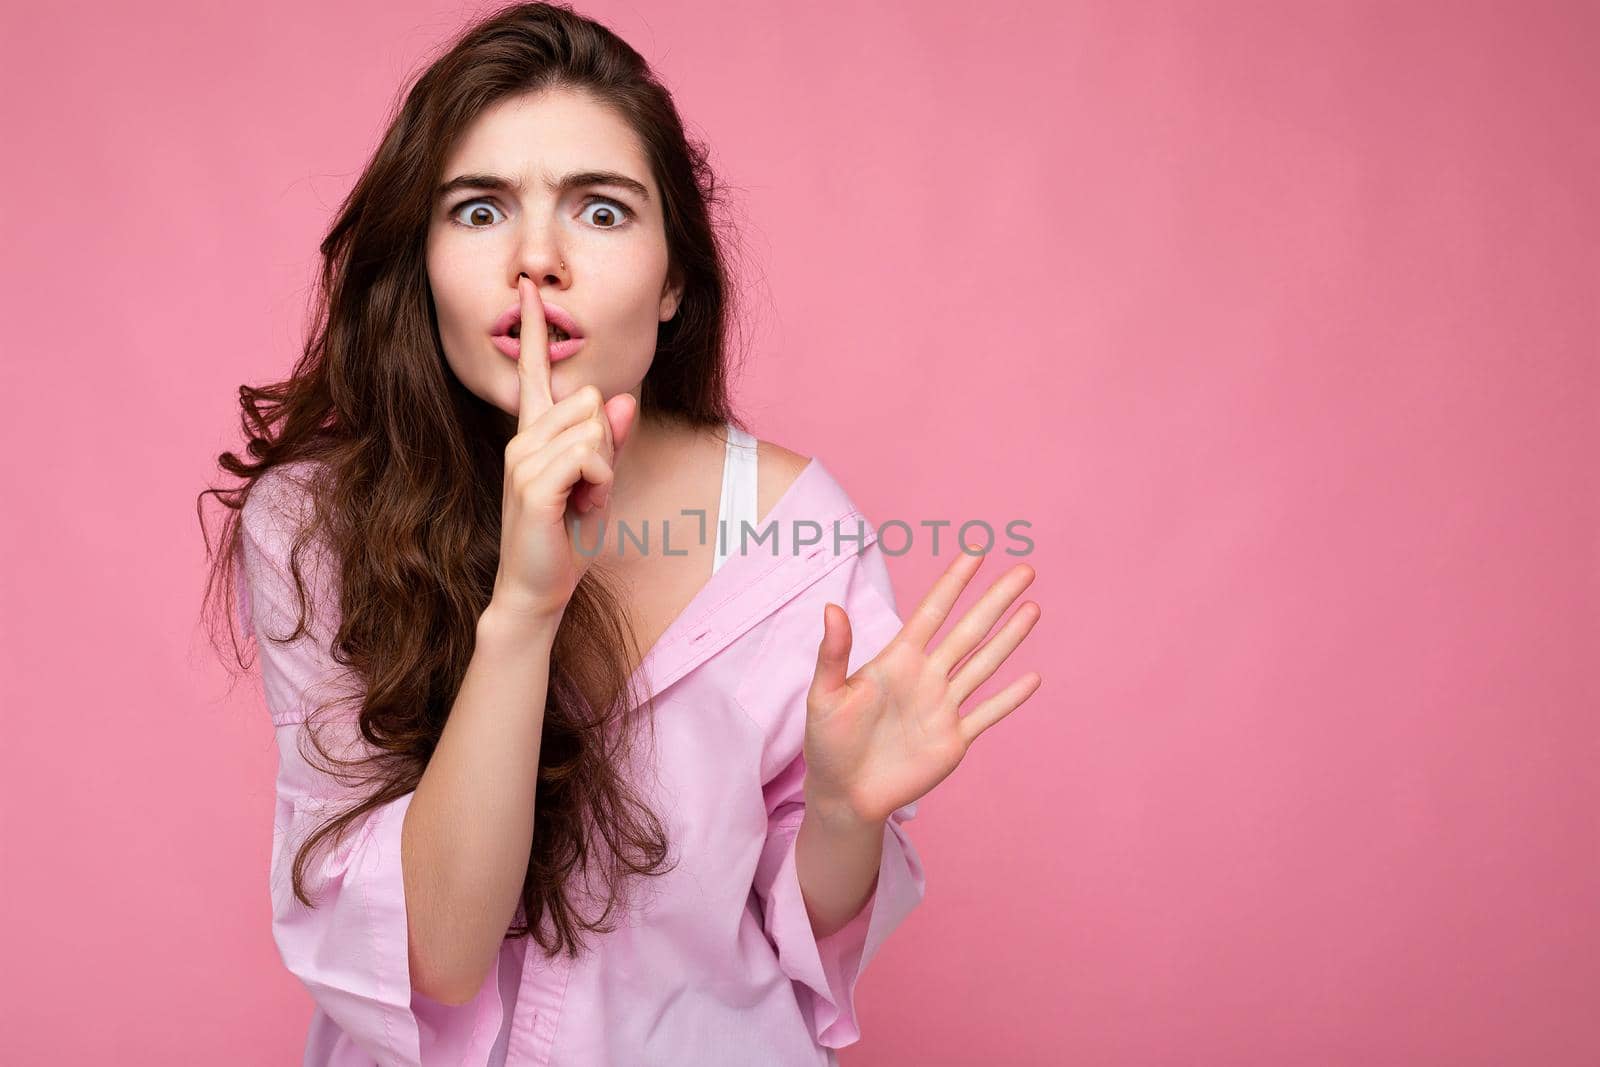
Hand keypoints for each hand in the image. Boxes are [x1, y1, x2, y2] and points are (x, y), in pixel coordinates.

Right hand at [490, 274, 637, 620]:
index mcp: (533, 436)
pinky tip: (581, 508)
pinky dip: (600, 483)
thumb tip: (621, 399)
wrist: (537, 590)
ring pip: (592, 429)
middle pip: (590, 400)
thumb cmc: (565, 539)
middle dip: (606, 446)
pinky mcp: (532, 484)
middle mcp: (521, 440)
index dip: (532, 329)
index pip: (533, 372)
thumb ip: (609, 442)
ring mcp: (522, 460)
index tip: (530, 288)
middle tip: (588, 490)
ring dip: (604, 470)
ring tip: (581, 503)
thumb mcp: (597, 485)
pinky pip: (589, 457)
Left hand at [802, 548, 1041, 824]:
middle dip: (996, 600)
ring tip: (1033, 609)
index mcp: (897, 660)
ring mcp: (943, 708)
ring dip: (1010, 638)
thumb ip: (832, 653)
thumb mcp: (824, 695)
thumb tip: (832, 607)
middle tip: (1025, 571)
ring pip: (984, 665)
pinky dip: (1010, 698)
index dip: (954, 582)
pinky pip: (987, 714)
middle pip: (969, 631)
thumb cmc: (827, 743)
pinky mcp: (953, 740)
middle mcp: (926, 677)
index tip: (976, 552)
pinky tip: (1033, 678)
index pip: (932, 612)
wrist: (844, 794)